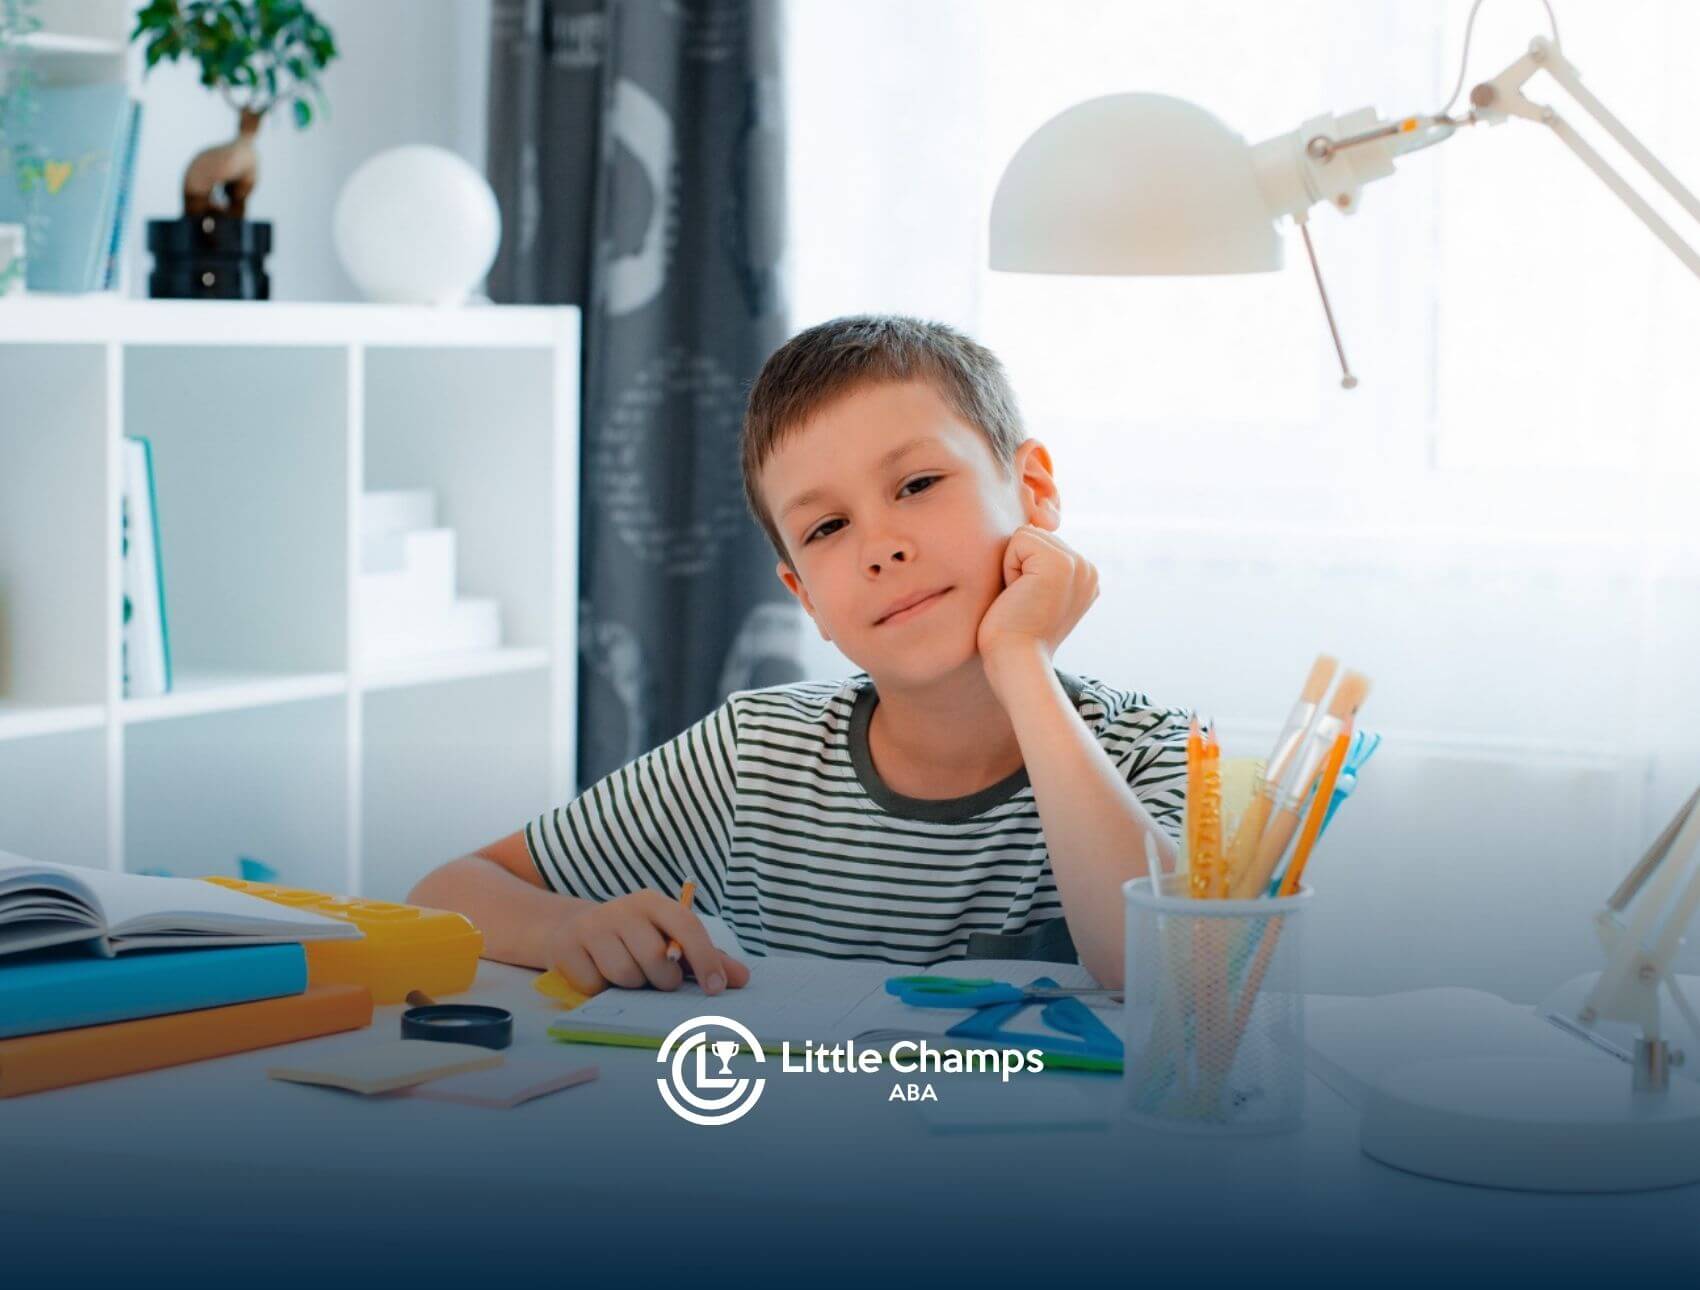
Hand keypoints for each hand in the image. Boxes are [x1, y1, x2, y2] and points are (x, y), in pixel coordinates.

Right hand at [545, 891, 750, 996]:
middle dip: (663, 979)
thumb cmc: (633, 940)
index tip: (716, 989)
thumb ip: (706, 959)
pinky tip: (598, 975)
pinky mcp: (566, 948)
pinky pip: (594, 986)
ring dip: (631, 986)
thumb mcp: (669, 942)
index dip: (705, 957)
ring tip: (626, 975)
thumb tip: (742, 978)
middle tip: (657, 978)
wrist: (572, 931)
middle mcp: (622, 909)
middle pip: (656, 958)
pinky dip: (600, 990)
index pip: (686, 925)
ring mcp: (591, 926)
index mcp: (653, 903)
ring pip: (625, 975)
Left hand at [975, 525, 1098, 678]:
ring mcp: (1078, 565)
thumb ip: (1040, 568)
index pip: (1041, 544)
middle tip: (1023, 603)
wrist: (1016, 662)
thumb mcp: (1035, 597)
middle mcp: (1088, 569)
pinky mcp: (1060, 564)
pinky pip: (1019, 539)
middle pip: (1034, 535)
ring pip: (1027, 535)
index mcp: (1085, 578)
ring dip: (1012, 567)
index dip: (1022, 570)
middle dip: (1017, 566)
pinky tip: (1018, 595)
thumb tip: (1029, 535)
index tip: (1029, 604)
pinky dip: (1008, 568)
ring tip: (1021, 599)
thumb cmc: (1013, 636)